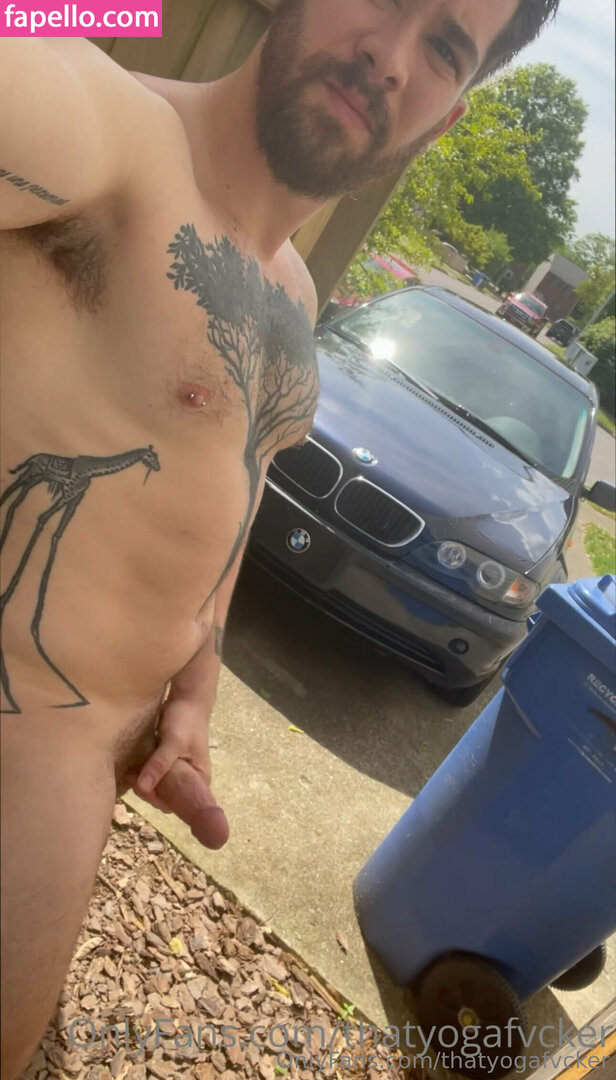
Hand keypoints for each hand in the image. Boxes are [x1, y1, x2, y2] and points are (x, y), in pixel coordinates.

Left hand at [134, 696, 228, 849]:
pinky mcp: (167, 762)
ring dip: (144, 782)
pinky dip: (143, 773)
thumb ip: (159, 765)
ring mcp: (178, 771)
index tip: (144, 788)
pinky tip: (133, 766)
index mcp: (200, 781)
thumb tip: (143, 787)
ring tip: (132, 769)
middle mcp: (190, 780)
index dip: (159, 800)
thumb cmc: (186, 722)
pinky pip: (154, 775)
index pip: (178, 804)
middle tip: (134, 775)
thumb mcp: (173, 743)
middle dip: (148, 790)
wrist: (187, 698)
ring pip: (158, 786)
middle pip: (166, 797)